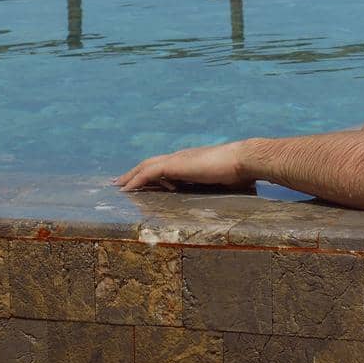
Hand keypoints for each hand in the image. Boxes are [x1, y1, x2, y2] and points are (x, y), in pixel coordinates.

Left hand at [115, 140, 256, 191]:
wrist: (244, 160)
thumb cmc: (241, 173)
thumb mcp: (224, 184)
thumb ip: (217, 189)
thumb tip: (223, 204)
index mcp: (192, 161)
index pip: (166, 166)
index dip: (153, 173)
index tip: (143, 181)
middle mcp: (182, 157)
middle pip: (151, 163)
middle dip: (135, 173)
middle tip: (121, 182)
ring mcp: (178, 160)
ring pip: (146, 166)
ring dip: (131, 176)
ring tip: (119, 186)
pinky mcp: (175, 165)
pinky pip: (148, 172)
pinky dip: (136, 180)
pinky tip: (126, 190)